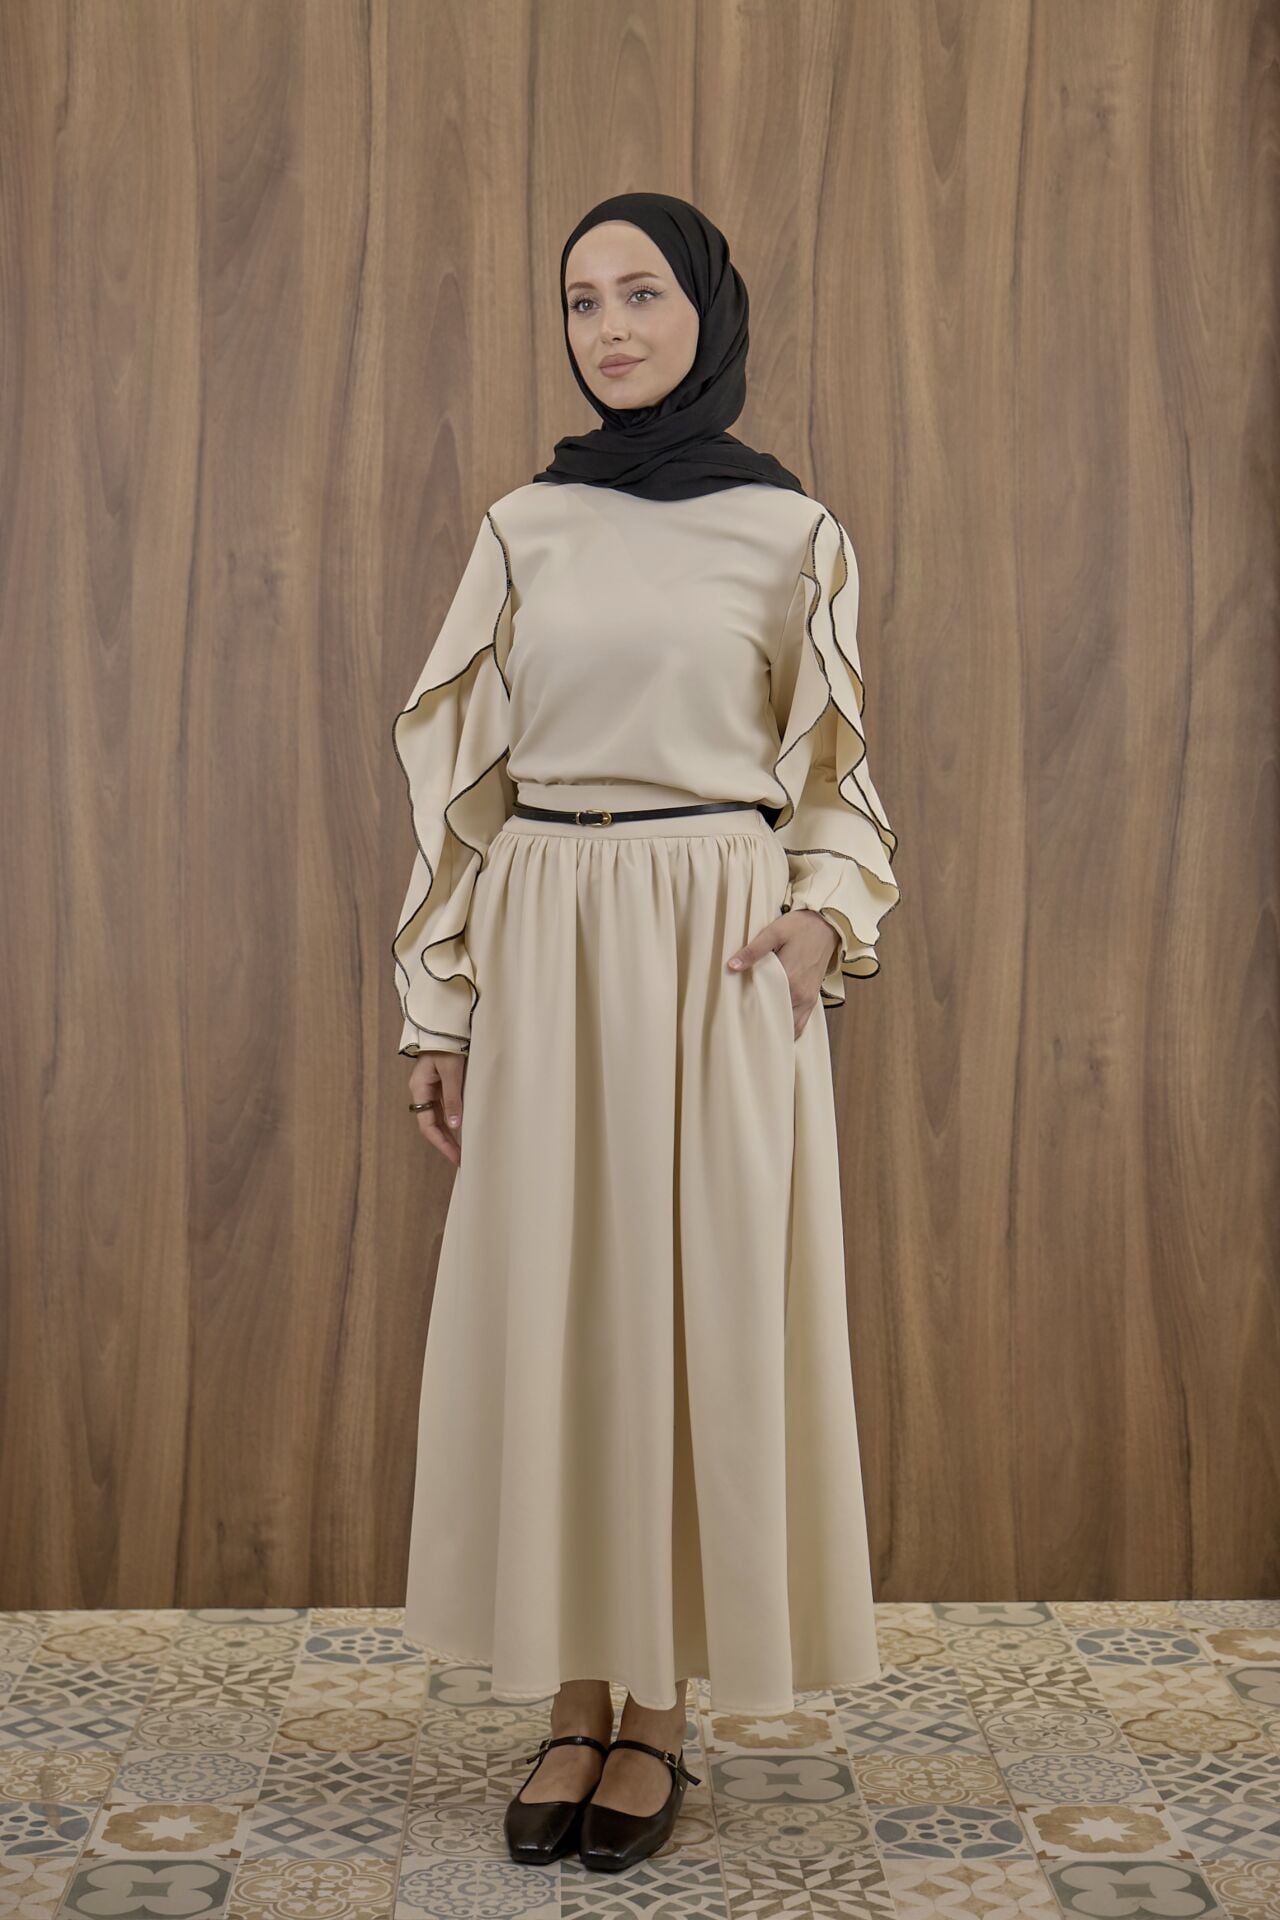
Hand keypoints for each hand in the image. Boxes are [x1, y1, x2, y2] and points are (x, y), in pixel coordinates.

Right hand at [408, 1051, 466, 1165]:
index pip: (427, 1125)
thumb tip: (454, 1125)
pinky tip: (461, 1130)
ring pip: (437, 1118)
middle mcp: (423, 1091)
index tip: (455, 1156)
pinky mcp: (440, 1084)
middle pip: (431, 1124)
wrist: (445, 1024)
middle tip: (460, 1159)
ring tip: (462, 1149)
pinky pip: (444, 1108)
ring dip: (449, 1134)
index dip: (441, 1143)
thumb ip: (453, 1097)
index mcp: (420, 1088)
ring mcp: (431, 1088)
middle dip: (445, 1143)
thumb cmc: (447, 1043)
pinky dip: (452, 1120)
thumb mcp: (451, 1071)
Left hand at [727, 909, 839, 1039]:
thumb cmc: (801, 927)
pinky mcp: (813, 997)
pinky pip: (802, 1022)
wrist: (827, 924)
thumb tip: (732, 965)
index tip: (737, 1020)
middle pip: (779, 1022)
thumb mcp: (774, 932)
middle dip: (763, 1028)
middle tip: (744, 1030)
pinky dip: (790, 1028)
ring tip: (759, 1032)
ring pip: (792, 1027)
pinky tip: (776, 1026)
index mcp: (790, 979)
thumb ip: (753, 950)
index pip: (766, 1007)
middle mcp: (801, 993)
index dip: (751, 1016)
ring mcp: (809, 998)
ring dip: (778, 1030)